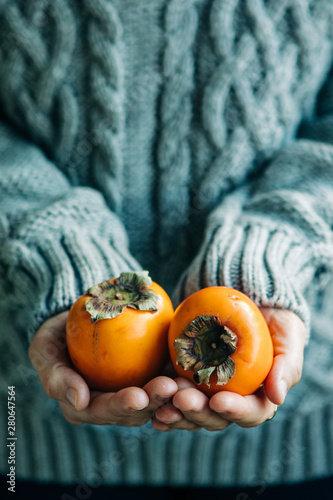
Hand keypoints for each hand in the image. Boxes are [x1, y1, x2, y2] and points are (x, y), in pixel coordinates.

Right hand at [28, 311, 177, 425]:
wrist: (79, 318)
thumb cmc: (56, 336)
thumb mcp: (45, 350)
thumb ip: (56, 377)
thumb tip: (79, 401)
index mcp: (87, 408)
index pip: (105, 411)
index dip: (122, 406)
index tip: (137, 397)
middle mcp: (113, 406)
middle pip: (137, 409)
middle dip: (154, 401)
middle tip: (168, 387)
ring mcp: (136, 391)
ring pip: (159, 399)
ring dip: (174, 394)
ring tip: (186, 383)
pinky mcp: (153, 375)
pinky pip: (171, 378)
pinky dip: (183, 377)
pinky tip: (194, 369)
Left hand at [152, 308, 306, 430]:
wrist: (251, 300)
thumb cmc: (277, 321)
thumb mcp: (289, 336)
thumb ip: (286, 367)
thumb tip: (277, 397)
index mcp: (259, 398)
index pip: (250, 412)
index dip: (235, 410)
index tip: (220, 400)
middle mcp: (230, 400)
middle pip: (214, 417)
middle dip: (198, 411)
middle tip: (182, 398)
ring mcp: (206, 390)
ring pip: (190, 410)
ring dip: (175, 410)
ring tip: (162, 402)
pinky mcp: (186, 376)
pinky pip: (171, 392)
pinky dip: (159, 398)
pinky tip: (147, 398)